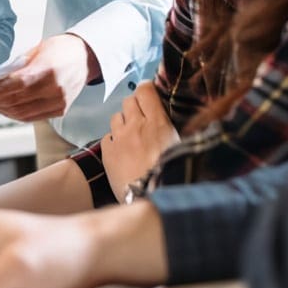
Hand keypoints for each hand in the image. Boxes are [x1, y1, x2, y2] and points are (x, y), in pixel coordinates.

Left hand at [0, 34, 94, 121]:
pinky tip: (3, 108)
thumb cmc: (60, 49)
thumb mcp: (37, 51)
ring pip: (22, 113)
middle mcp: (56, 88)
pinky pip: (32, 117)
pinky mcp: (60, 110)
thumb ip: (18, 67)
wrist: (86, 57)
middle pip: (17, 101)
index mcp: (49, 69)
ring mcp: (59, 102)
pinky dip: (15, 114)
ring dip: (0, 110)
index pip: (18, 84)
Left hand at [102, 81, 177, 201]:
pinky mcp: (107, 151)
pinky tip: (121, 151)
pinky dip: (113, 140)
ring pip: (116, 117)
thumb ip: (172, 131)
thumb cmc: (172, 176)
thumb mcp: (181, 149)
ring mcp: (119, 137)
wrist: (148, 198)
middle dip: (134, 106)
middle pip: (128, 101)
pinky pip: (107, 136)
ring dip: (123, 122)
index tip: (149, 95)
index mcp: (157, 122)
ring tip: (131, 137)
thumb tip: (172, 124)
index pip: (145, 91)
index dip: (146, 90)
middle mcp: (135, 125)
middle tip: (142, 119)